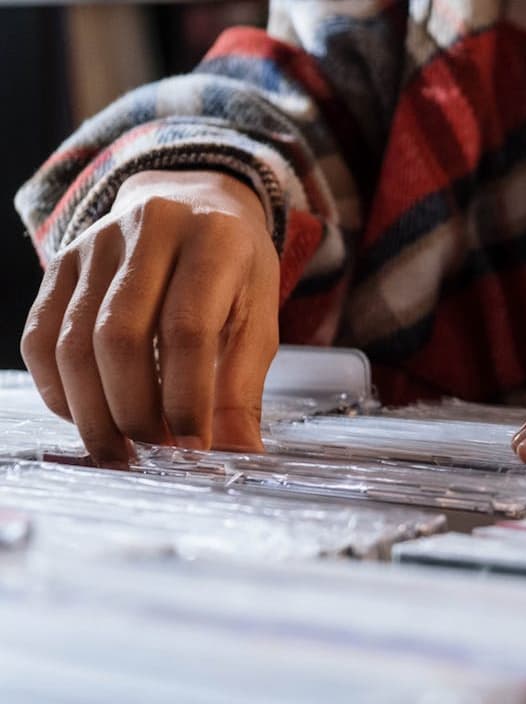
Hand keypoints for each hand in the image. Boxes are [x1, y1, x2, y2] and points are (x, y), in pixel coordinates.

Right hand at [21, 169, 279, 463]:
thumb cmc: (234, 271)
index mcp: (214, 240)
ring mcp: (96, 243)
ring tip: (122, 452)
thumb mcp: (259, 318)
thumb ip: (245, 386)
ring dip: (93, 411)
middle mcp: (150, 230)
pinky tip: (89, 419)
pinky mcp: (60, 262)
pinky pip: (41, 337)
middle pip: (120, 337)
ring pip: (73, 341)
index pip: (187, 329)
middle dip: (135, 410)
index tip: (194, 447)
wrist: (195, 203)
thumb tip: (239, 454)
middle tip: (156, 454)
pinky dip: (60, 391)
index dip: (187, 397)